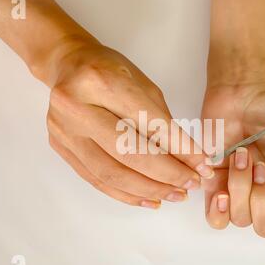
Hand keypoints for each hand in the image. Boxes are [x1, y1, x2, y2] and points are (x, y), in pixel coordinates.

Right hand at [47, 41, 213, 207]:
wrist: (67, 65)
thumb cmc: (110, 70)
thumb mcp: (143, 85)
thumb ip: (162, 123)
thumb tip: (187, 161)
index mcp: (102, 82)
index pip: (151, 125)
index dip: (182, 150)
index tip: (204, 166)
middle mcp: (77, 107)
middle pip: (130, 153)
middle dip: (167, 175)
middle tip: (191, 184)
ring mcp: (65, 130)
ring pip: (112, 174)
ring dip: (148, 190)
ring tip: (174, 195)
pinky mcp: (61, 148)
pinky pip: (96, 180)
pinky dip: (126, 194)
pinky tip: (148, 199)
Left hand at [202, 84, 264, 236]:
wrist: (243, 94)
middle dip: (264, 196)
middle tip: (263, 165)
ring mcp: (240, 193)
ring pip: (242, 219)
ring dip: (242, 187)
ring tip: (242, 157)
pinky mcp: (215, 185)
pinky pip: (215, 219)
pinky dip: (219, 211)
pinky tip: (222, 191)